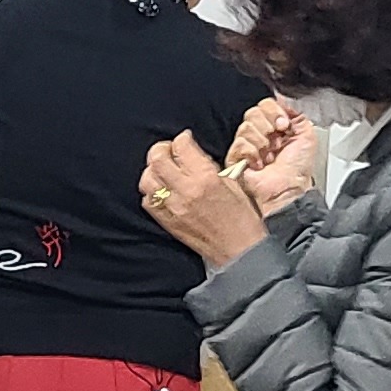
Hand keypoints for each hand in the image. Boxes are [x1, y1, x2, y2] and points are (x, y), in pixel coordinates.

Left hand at [141, 131, 271, 268]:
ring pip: (147, 179)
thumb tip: (194, 155)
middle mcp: (186, 190)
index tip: (185, 140)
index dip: (182, 139)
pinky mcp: (167, 222)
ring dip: (153, 171)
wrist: (240, 251)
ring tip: (163, 171)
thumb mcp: (234, 183)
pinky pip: (148, 201)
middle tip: (169, 152)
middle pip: (157, 158)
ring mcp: (173, 207)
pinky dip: (151, 193)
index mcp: (206, 177)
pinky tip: (162, 192)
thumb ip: (210, 167)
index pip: (181, 146)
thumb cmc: (243, 218)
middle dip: (161, 150)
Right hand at [228, 112, 319, 215]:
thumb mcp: (307, 134)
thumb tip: (283, 100)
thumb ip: (296, 113)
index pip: (265, 104)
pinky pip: (239, 144)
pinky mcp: (234, 159)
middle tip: (277, 142)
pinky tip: (259, 164)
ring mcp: (245, 147)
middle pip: (253, 112)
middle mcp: (259, 135)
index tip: (284, 124)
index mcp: (275, 127)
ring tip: (269, 156)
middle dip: (269, 126)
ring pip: (246, 127)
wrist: (289, 190)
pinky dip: (253, 153)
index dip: (274, 111)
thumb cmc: (297, 171)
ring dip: (263, 143)